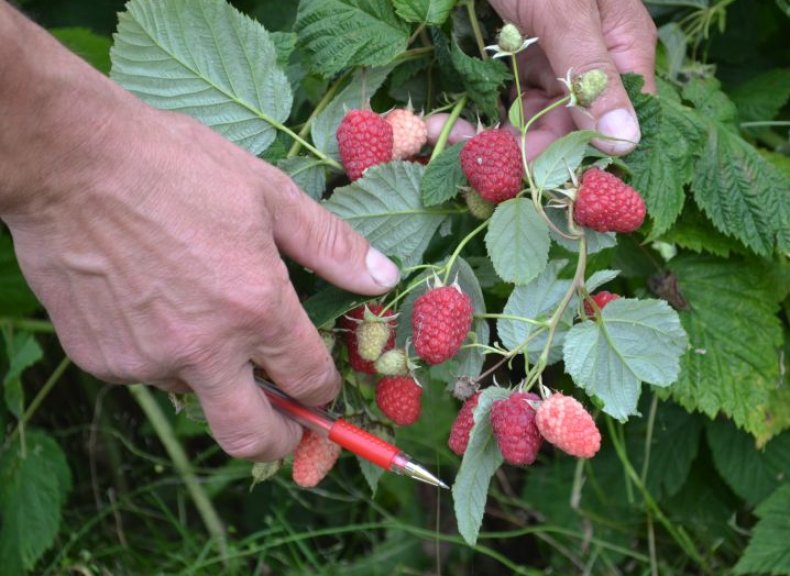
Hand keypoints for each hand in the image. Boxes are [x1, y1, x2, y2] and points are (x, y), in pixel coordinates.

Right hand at [0, 4, 398, 461]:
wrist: (70, 161)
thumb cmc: (175, 167)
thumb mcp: (268, 193)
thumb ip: (330, 246)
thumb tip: (383, 278)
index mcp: (256, 308)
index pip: (309, 379)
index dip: (323, 389)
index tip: (319, 384)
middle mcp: (204, 349)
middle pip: (252, 437)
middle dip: (280, 440)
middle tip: (286, 425)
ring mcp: (147, 360)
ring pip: (195, 396)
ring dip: (211, 375)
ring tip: (199, 314)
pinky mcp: (100, 360)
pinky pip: (146, 374)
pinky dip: (161, 353)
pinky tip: (152, 303)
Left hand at [427, 0, 656, 158]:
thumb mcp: (564, 13)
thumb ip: (590, 73)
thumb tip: (626, 142)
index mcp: (623, 53)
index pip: (616, 127)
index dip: (578, 158)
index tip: (533, 180)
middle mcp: (595, 67)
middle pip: (568, 132)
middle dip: (519, 152)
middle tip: (475, 166)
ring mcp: (558, 66)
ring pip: (532, 126)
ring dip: (490, 139)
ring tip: (444, 139)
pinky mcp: (525, 63)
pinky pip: (508, 106)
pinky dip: (481, 118)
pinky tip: (447, 124)